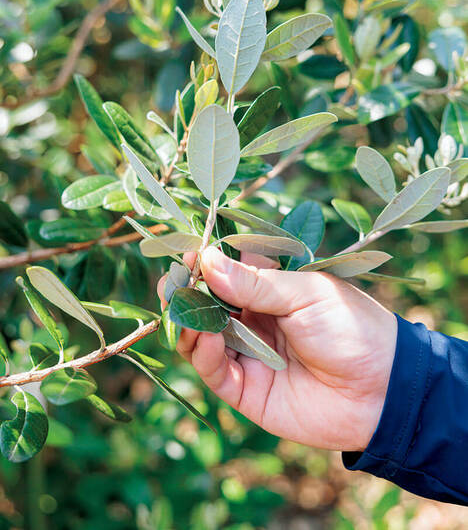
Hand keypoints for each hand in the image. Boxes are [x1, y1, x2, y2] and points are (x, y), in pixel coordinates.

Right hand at [157, 246, 396, 451]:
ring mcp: (247, 352)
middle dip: (187, 292)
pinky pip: (213, 370)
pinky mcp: (245, 389)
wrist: (383, 391)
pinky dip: (202, 352)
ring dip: (189, 322)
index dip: (207, 261)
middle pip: (207, 302)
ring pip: (201, 335)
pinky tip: (205, 338)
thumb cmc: (352, 328)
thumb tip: (206, 260)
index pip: (228, 269)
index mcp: (272, 288)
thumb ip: (254, 283)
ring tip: (184, 310)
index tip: (191, 253)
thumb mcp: (305, 294)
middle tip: (173, 283)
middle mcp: (254, 317)